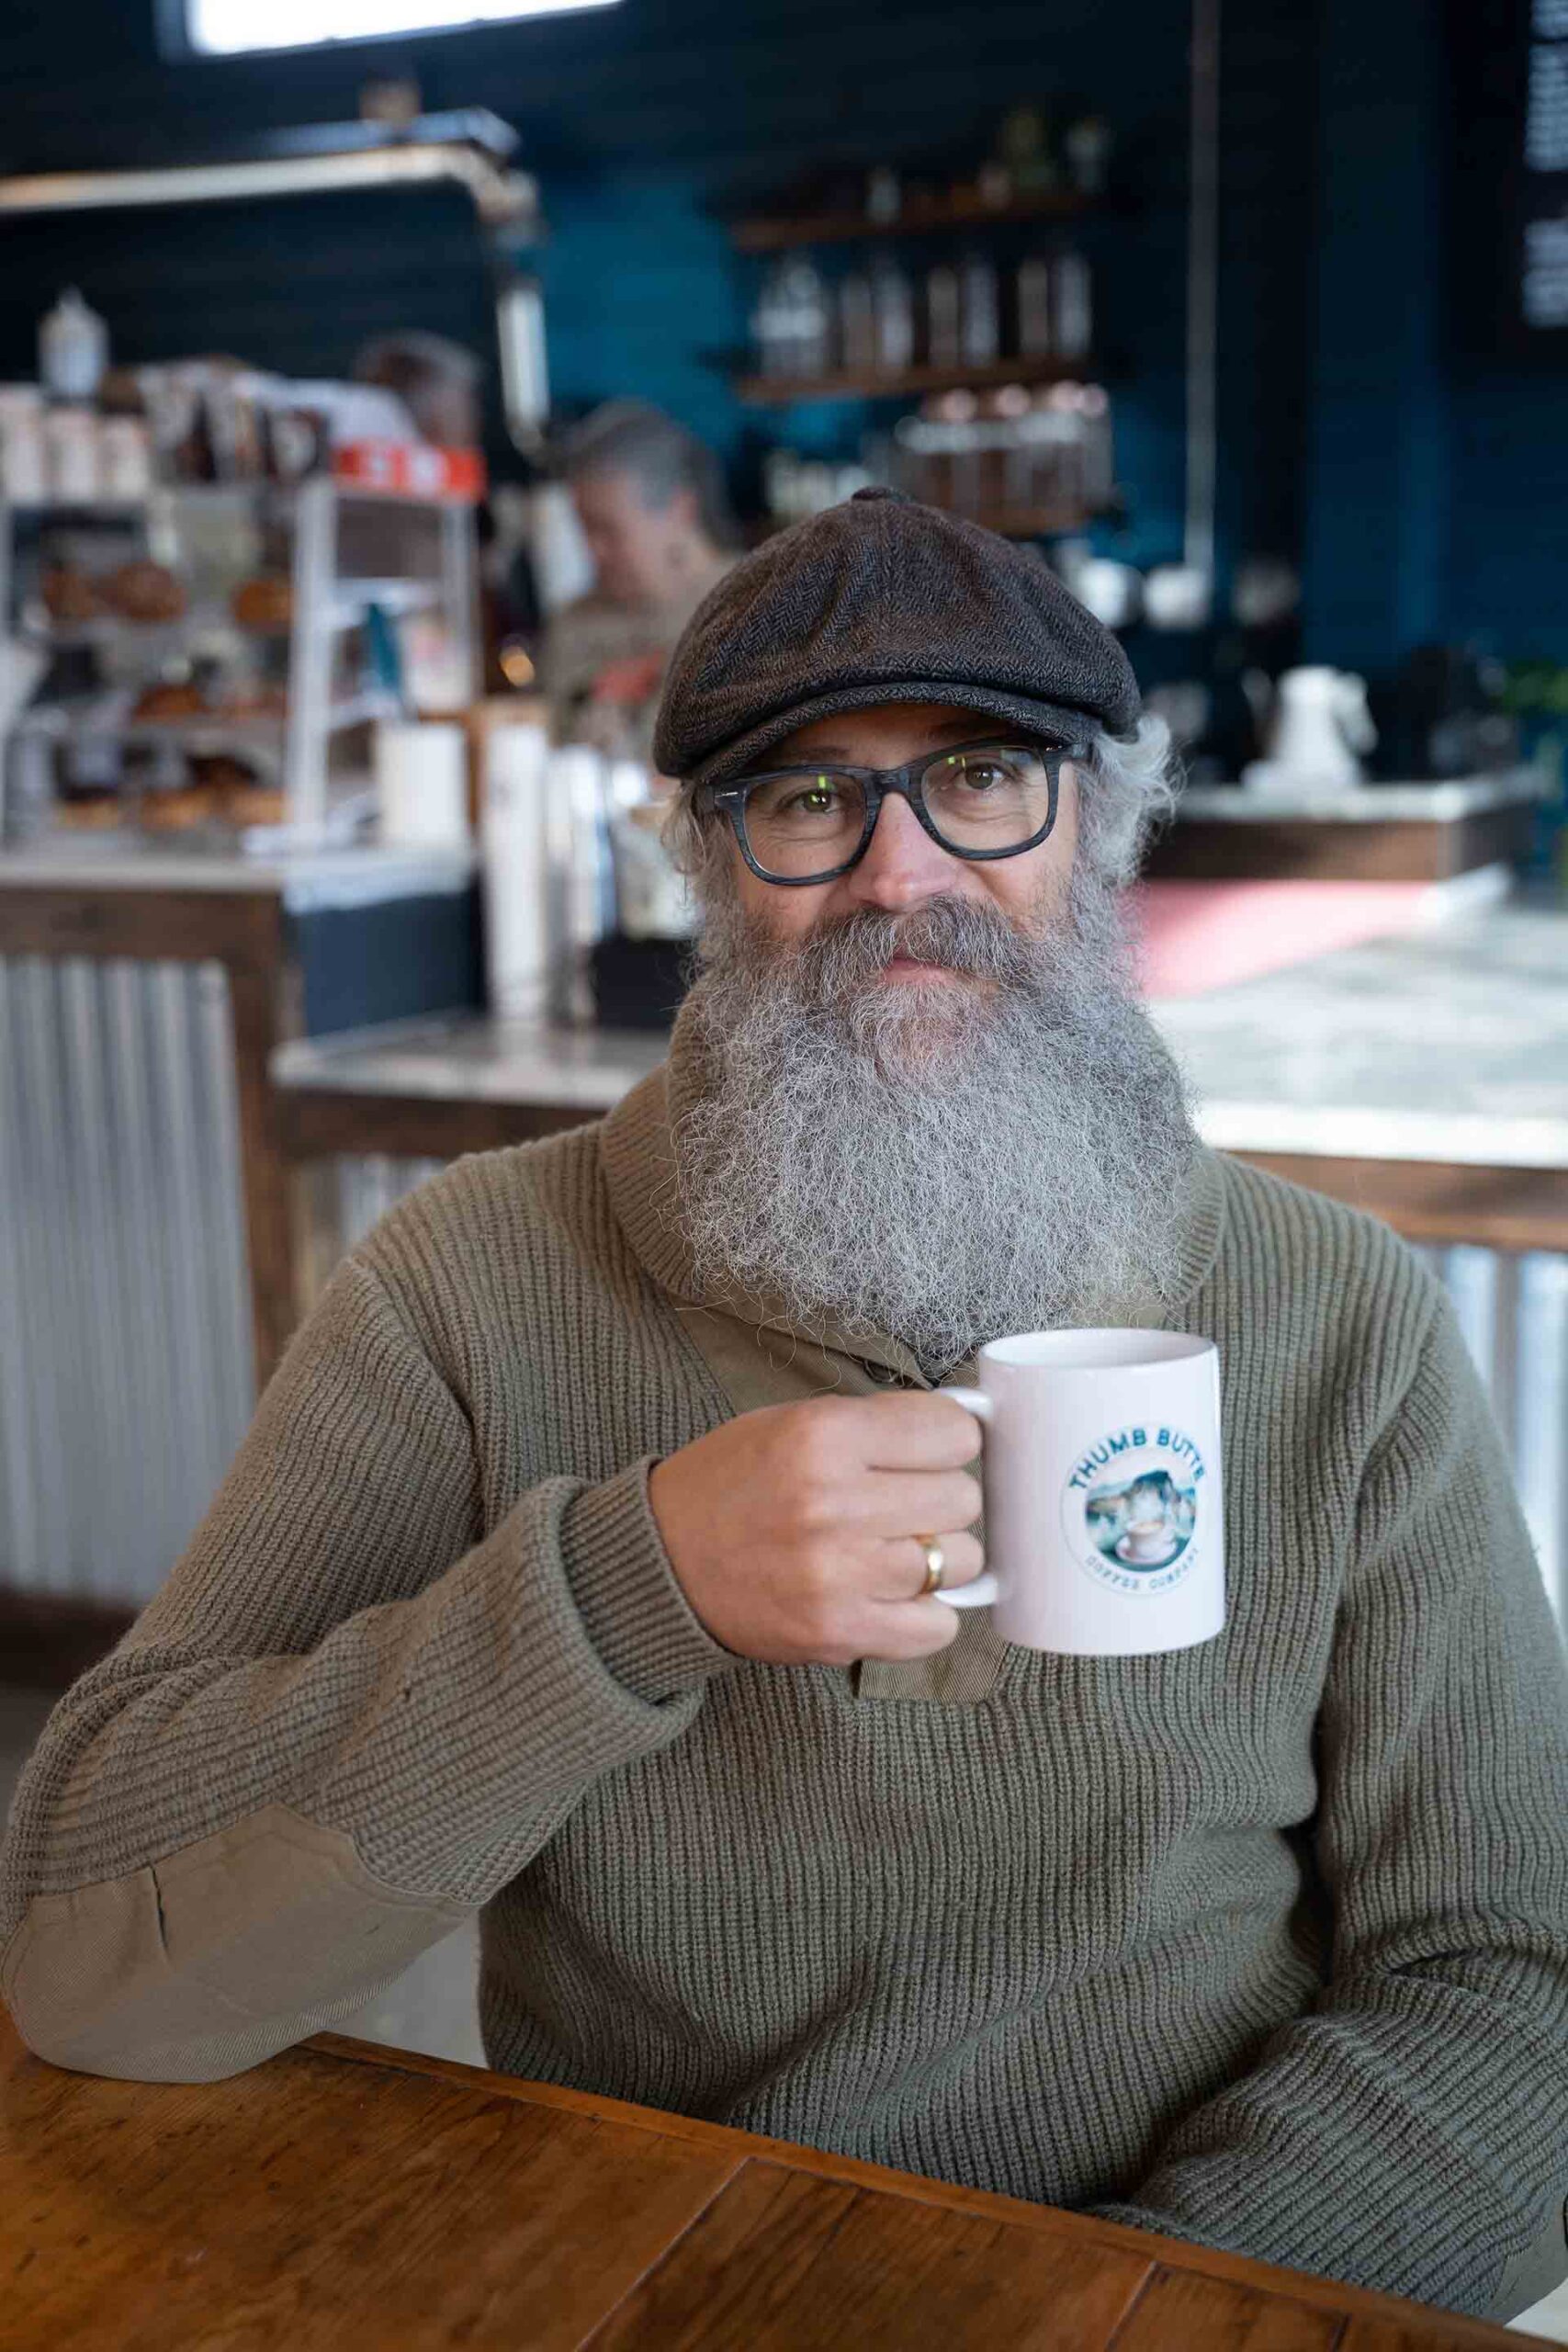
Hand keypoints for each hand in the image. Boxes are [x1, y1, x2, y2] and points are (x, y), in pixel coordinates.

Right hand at [648, 1394, 984, 1665]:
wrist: (661, 1563)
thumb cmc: (730, 1486)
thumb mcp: (790, 1423)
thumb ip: (875, 1424)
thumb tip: (965, 1428)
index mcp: (823, 1436)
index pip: (954, 1432)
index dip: (947, 1441)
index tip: (928, 1454)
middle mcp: (834, 1503)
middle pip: (963, 1497)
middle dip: (939, 1499)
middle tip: (901, 1505)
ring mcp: (840, 1574)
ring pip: (960, 1561)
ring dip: (936, 1557)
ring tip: (891, 1550)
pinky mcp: (839, 1632)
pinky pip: (938, 1626)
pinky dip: (925, 1613)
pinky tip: (890, 1595)